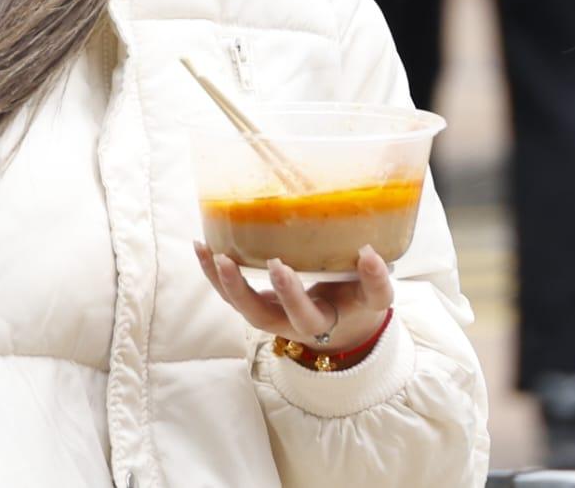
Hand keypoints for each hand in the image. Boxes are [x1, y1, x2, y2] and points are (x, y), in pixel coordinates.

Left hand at [194, 242, 394, 352]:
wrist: (335, 329)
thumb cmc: (351, 302)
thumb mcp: (370, 295)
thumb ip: (373, 277)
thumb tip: (369, 248)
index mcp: (336, 317)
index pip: (365, 302)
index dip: (367, 282)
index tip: (367, 254)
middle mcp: (303, 323)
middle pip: (295, 319)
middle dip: (285, 294)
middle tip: (279, 265)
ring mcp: (275, 317)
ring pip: (249, 310)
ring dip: (231, 284)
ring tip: (217, 255)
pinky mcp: (254, 306)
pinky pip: (229, 294)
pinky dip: (213, 272)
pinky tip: (201, 245)